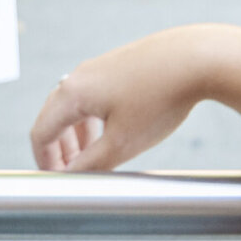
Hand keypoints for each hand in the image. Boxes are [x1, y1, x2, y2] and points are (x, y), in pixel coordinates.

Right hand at [30, 28, 211, 170]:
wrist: (198, 58)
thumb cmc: (161, 98)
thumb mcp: (122, 143)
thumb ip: (90, 165)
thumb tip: (71, 177)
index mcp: (73, 93)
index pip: (41, 133)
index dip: (44, 161)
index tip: (54, 181)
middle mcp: (81, 76)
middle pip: (55, 118)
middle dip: (60, 150)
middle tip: (71, 174)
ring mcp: (101, 67)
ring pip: (77, 106)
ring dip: (78, 135)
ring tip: (92, 157)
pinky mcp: (121, 64)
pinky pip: (97, 96)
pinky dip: (96, 119)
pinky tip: (115, 132)